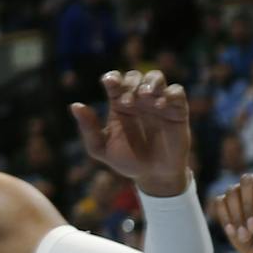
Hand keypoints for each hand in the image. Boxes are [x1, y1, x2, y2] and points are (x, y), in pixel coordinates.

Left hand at [72, 70, 191, 198]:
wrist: (154, 177)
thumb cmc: (126, 161)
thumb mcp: (101, 148)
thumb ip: (88, 129)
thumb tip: (75, 105)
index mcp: (119, 103)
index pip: (114, 80)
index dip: (112, 78)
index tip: (109, 83)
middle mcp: (138, 99)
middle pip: (134, 75)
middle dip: (130, 83)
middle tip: (127, 102)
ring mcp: (158, 103)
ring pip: (156, 77)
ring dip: (150, 81)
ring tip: (145, 96)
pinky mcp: (178, 111)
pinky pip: (177, 92)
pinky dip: (169, 92)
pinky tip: (160, 105)